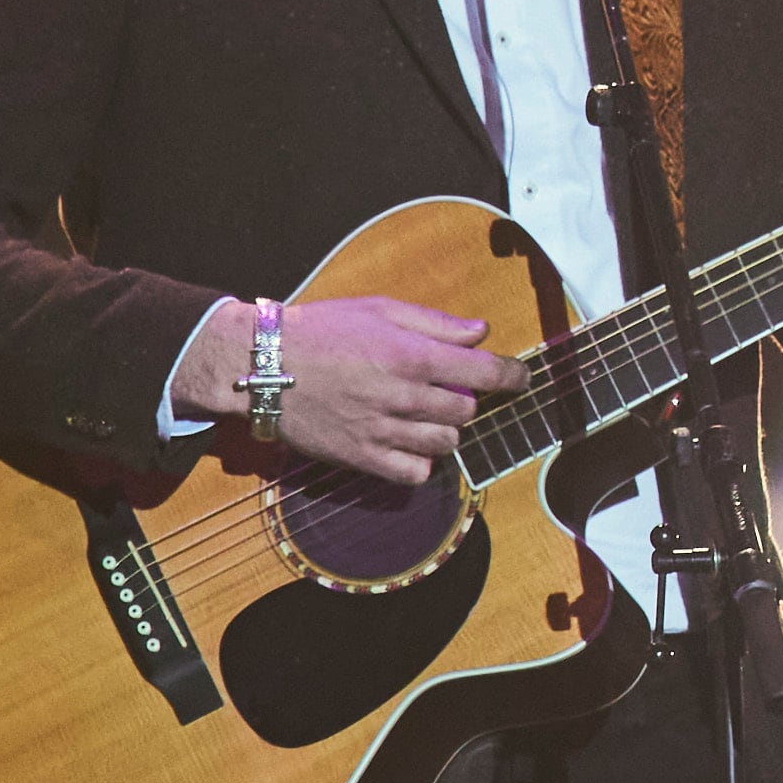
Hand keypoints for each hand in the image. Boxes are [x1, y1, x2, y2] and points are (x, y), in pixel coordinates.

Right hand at [180, 294, 520, 483]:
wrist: (261, 365)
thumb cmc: (321, 329)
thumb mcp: (380, 309)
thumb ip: (435, 323)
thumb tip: (481, 332)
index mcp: (411, 354)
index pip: (485, 372)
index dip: (512, 376)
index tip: (520, 377)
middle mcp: (402, 395)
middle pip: (466, 410)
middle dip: (464, 399)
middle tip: (446, 390)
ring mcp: (382, 429)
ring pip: (445, 442)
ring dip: (444, 429)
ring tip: (422, 414)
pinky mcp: (361, 457)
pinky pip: (414, 473)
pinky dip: (420, 461)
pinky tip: (409, 443)